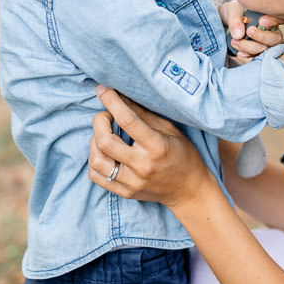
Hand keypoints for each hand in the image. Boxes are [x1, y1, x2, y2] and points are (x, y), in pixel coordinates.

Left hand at [88, 85, 212, 206]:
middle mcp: (142, 166)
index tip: (102, 90)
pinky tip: (104, 153)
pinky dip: (95, 160)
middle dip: (99, 122)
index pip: (127, 120)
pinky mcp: (125, 193)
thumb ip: (143, 114)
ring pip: (96, 160)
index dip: (111, 101)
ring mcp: (132, 182)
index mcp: (156, 146)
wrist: (189, 190)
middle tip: (106, 116)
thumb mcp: (170, 130)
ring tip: (104, 136)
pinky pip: (96, 176)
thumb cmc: (182, 155)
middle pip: (105, 141)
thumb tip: (121, 96)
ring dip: (94, 142)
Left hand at [221, 1, 283, 62]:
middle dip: (262, 37)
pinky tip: (239, 52)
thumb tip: (238, 35)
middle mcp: (271, 32)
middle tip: (249, 31)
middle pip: (276, 39)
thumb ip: (235, 20)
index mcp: (270, 17)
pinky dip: (248, 58)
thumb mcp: (233, 10)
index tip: (261, 21)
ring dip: (250, 48)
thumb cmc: (235, 13)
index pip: (280, 19)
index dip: (274, 21)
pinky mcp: (258, 54)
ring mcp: (266, 44)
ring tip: (235, 42)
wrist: (228, 23)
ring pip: (266, 50)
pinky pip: (257, 59)